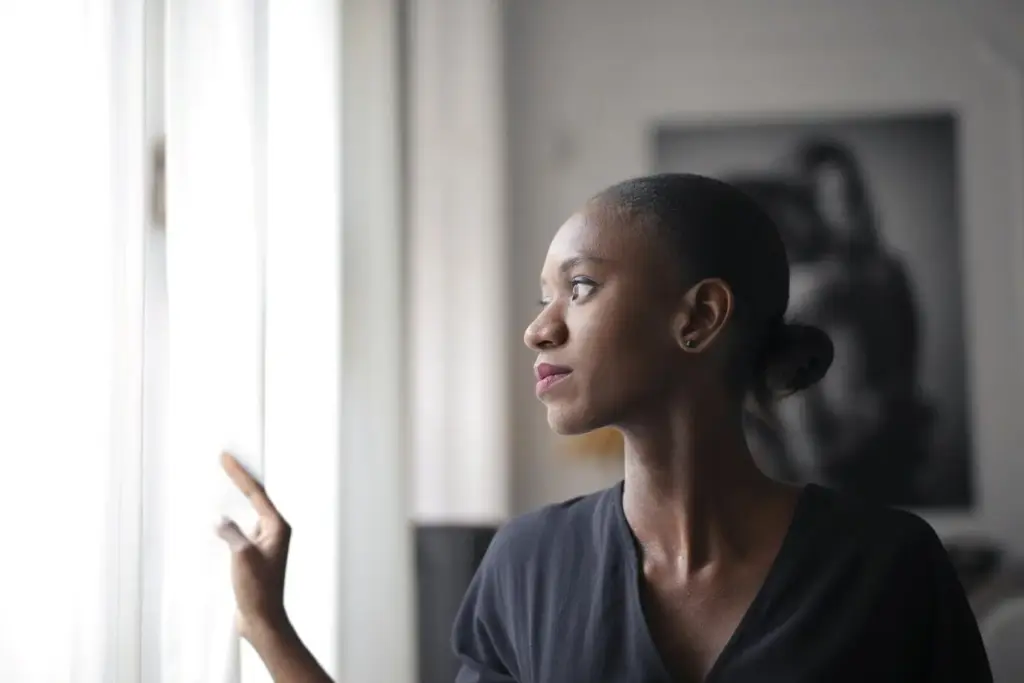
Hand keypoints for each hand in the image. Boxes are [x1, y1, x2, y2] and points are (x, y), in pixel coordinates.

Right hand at [216, 451, 291, 642]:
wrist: (261, 619)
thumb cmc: (257, 590)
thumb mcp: (242, 556)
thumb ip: (231, 533)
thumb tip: (220, 519)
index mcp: (276, 527)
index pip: (256, 493)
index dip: (239, 474)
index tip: (226, 457)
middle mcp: (274, 531)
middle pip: (255, 497)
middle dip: (240, 479)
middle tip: (225, 459)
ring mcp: (265, 542)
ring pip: (248, 512)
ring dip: (236, 497)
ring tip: (223, 480)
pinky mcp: (255, 553)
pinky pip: (241, 528)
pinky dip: (230, 519)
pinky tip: (220, 519)